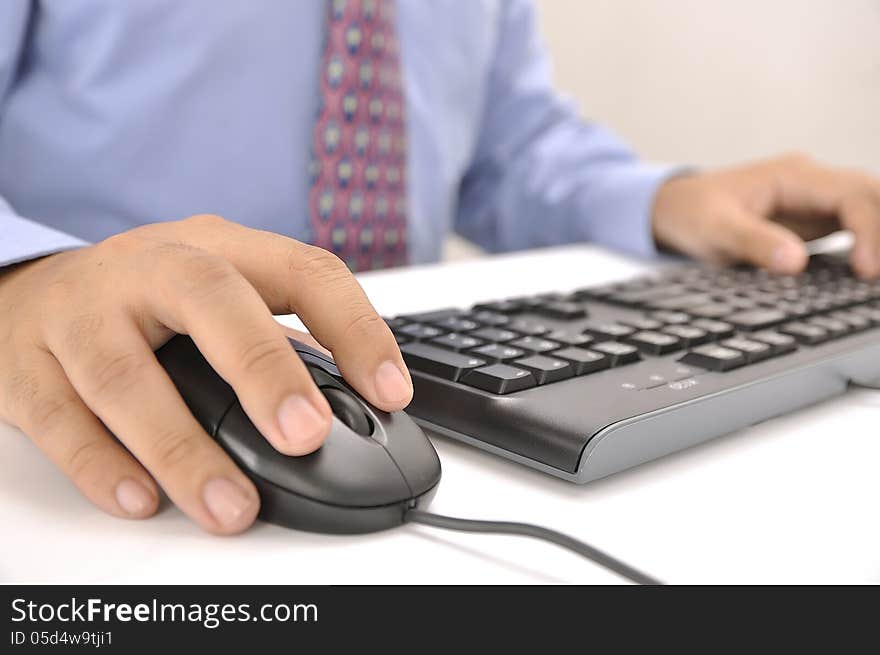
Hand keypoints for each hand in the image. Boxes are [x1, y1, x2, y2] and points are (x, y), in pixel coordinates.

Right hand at [0, 215, 411, 533]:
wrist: (29, 291)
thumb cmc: (146, 301)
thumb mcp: (217, 297)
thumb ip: (276, 342)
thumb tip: (350, 408)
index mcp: (217, 249)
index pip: (304, 270)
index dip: (355, 328)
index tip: (391, 391)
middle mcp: (150, 267)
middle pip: (212, 300)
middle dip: (265, 371)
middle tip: (306, 437)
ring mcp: (81, 311)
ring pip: (126, 373)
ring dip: (183, 448)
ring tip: (229, 505)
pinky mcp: (23, 361)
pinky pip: (59, 417)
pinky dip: (102, 464)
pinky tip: (141, 498)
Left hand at [651, 153, 879, 277]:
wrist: (673, 207)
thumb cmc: (690, 212)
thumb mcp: (714, 230)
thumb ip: (753, 243)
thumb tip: (796, 262)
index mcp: (791, 176)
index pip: (851, 196)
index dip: (869, 231)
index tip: (866, 270)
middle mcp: (810, 182)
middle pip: (870, 196)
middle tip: (879, 276)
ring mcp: (813, 200)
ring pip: (866, 208)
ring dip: (878, 237)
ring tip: (877, 275)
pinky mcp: (811, 219)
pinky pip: (853, 226)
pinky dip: (867, 243)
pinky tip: (868, 269)